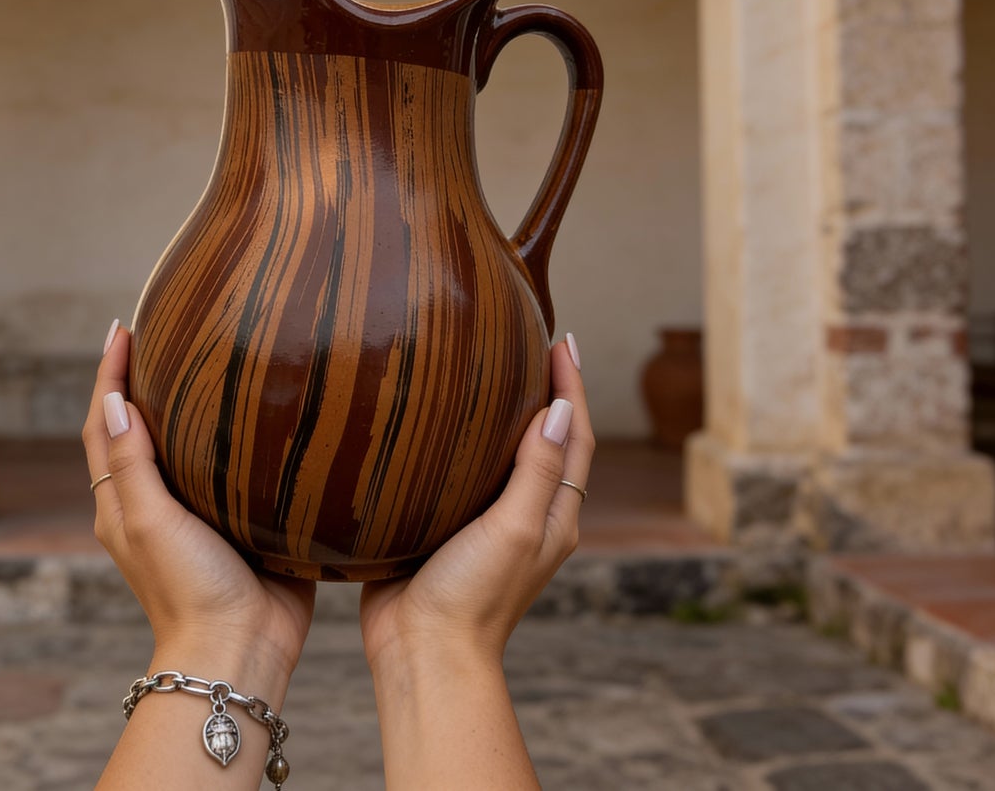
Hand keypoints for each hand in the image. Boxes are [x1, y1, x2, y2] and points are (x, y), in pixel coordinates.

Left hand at [81, 322, 315, 687]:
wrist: (243, 649)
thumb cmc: (187, 590)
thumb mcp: (149, 521)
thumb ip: (132, 462)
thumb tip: (112, 399)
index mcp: (123, 501)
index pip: (105, 423)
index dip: (110, 374)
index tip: (124, 328)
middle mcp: (157, 502)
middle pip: (142, 427)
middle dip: (146, 379)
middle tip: (166, 329)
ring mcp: (199, 512)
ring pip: (189, 444)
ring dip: (192, 402)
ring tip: (211, 358)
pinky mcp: (242, 520)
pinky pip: (235, 468)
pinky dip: (237, 435)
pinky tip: (262, 413)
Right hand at [359, 337, 592, 670]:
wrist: (420, 654)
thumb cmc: (473, 597)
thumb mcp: (515, 529)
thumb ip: (538, 471)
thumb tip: (560, 408)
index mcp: (553, 515)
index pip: (574, 436)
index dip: (571, 386)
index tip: (561, 339)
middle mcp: (525, 514)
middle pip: (545, 439)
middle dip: (543, 390)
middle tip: (527, 340)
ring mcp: (485, 522)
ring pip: (500, 454)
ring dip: (502, 412)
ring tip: (484, 368)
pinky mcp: (444, 527)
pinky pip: (458, 473)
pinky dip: (458, 440)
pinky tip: (432, 422)